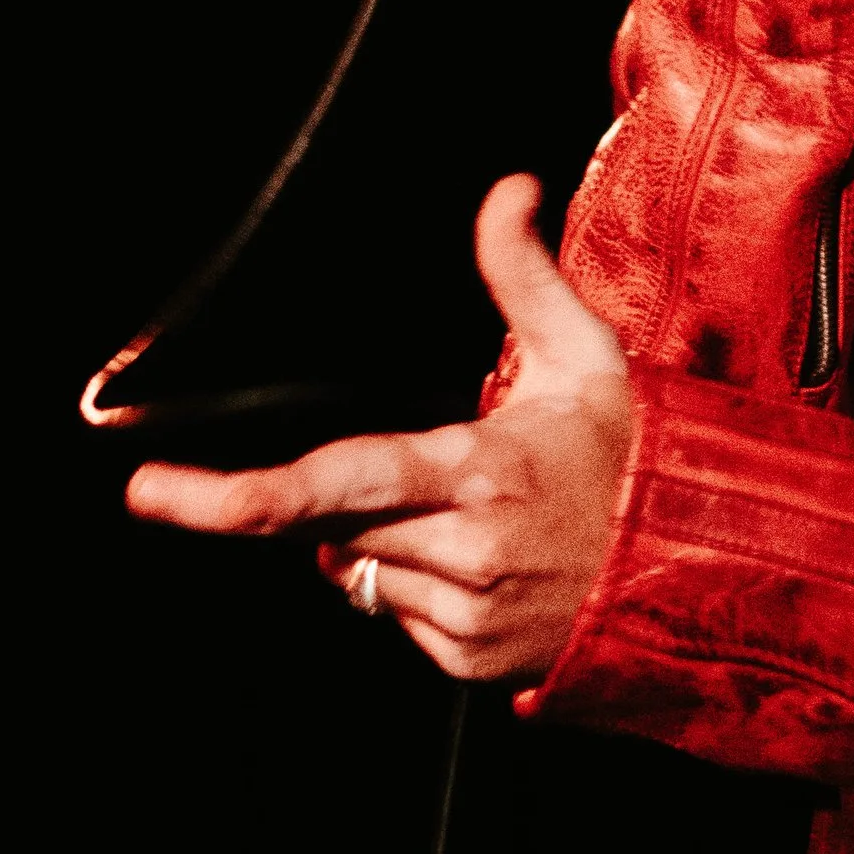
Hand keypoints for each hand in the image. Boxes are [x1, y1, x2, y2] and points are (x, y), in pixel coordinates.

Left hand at [125, 177, 635, 684]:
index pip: (332, 485)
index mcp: (481, 471)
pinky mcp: (476, 663)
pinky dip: (421, 591)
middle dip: (349, 502)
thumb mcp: (585, 351)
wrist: (703, 560)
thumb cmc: (633, 451)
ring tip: (481, 522)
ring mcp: (472, 617)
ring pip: (364, 578)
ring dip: (390, 546)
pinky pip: (400, 622)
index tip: (150, 492)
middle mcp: (469, 553)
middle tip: (429, 477)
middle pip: (335, 530)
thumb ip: (525, 272)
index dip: (230, 494)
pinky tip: (488, 565)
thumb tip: (506, 190)